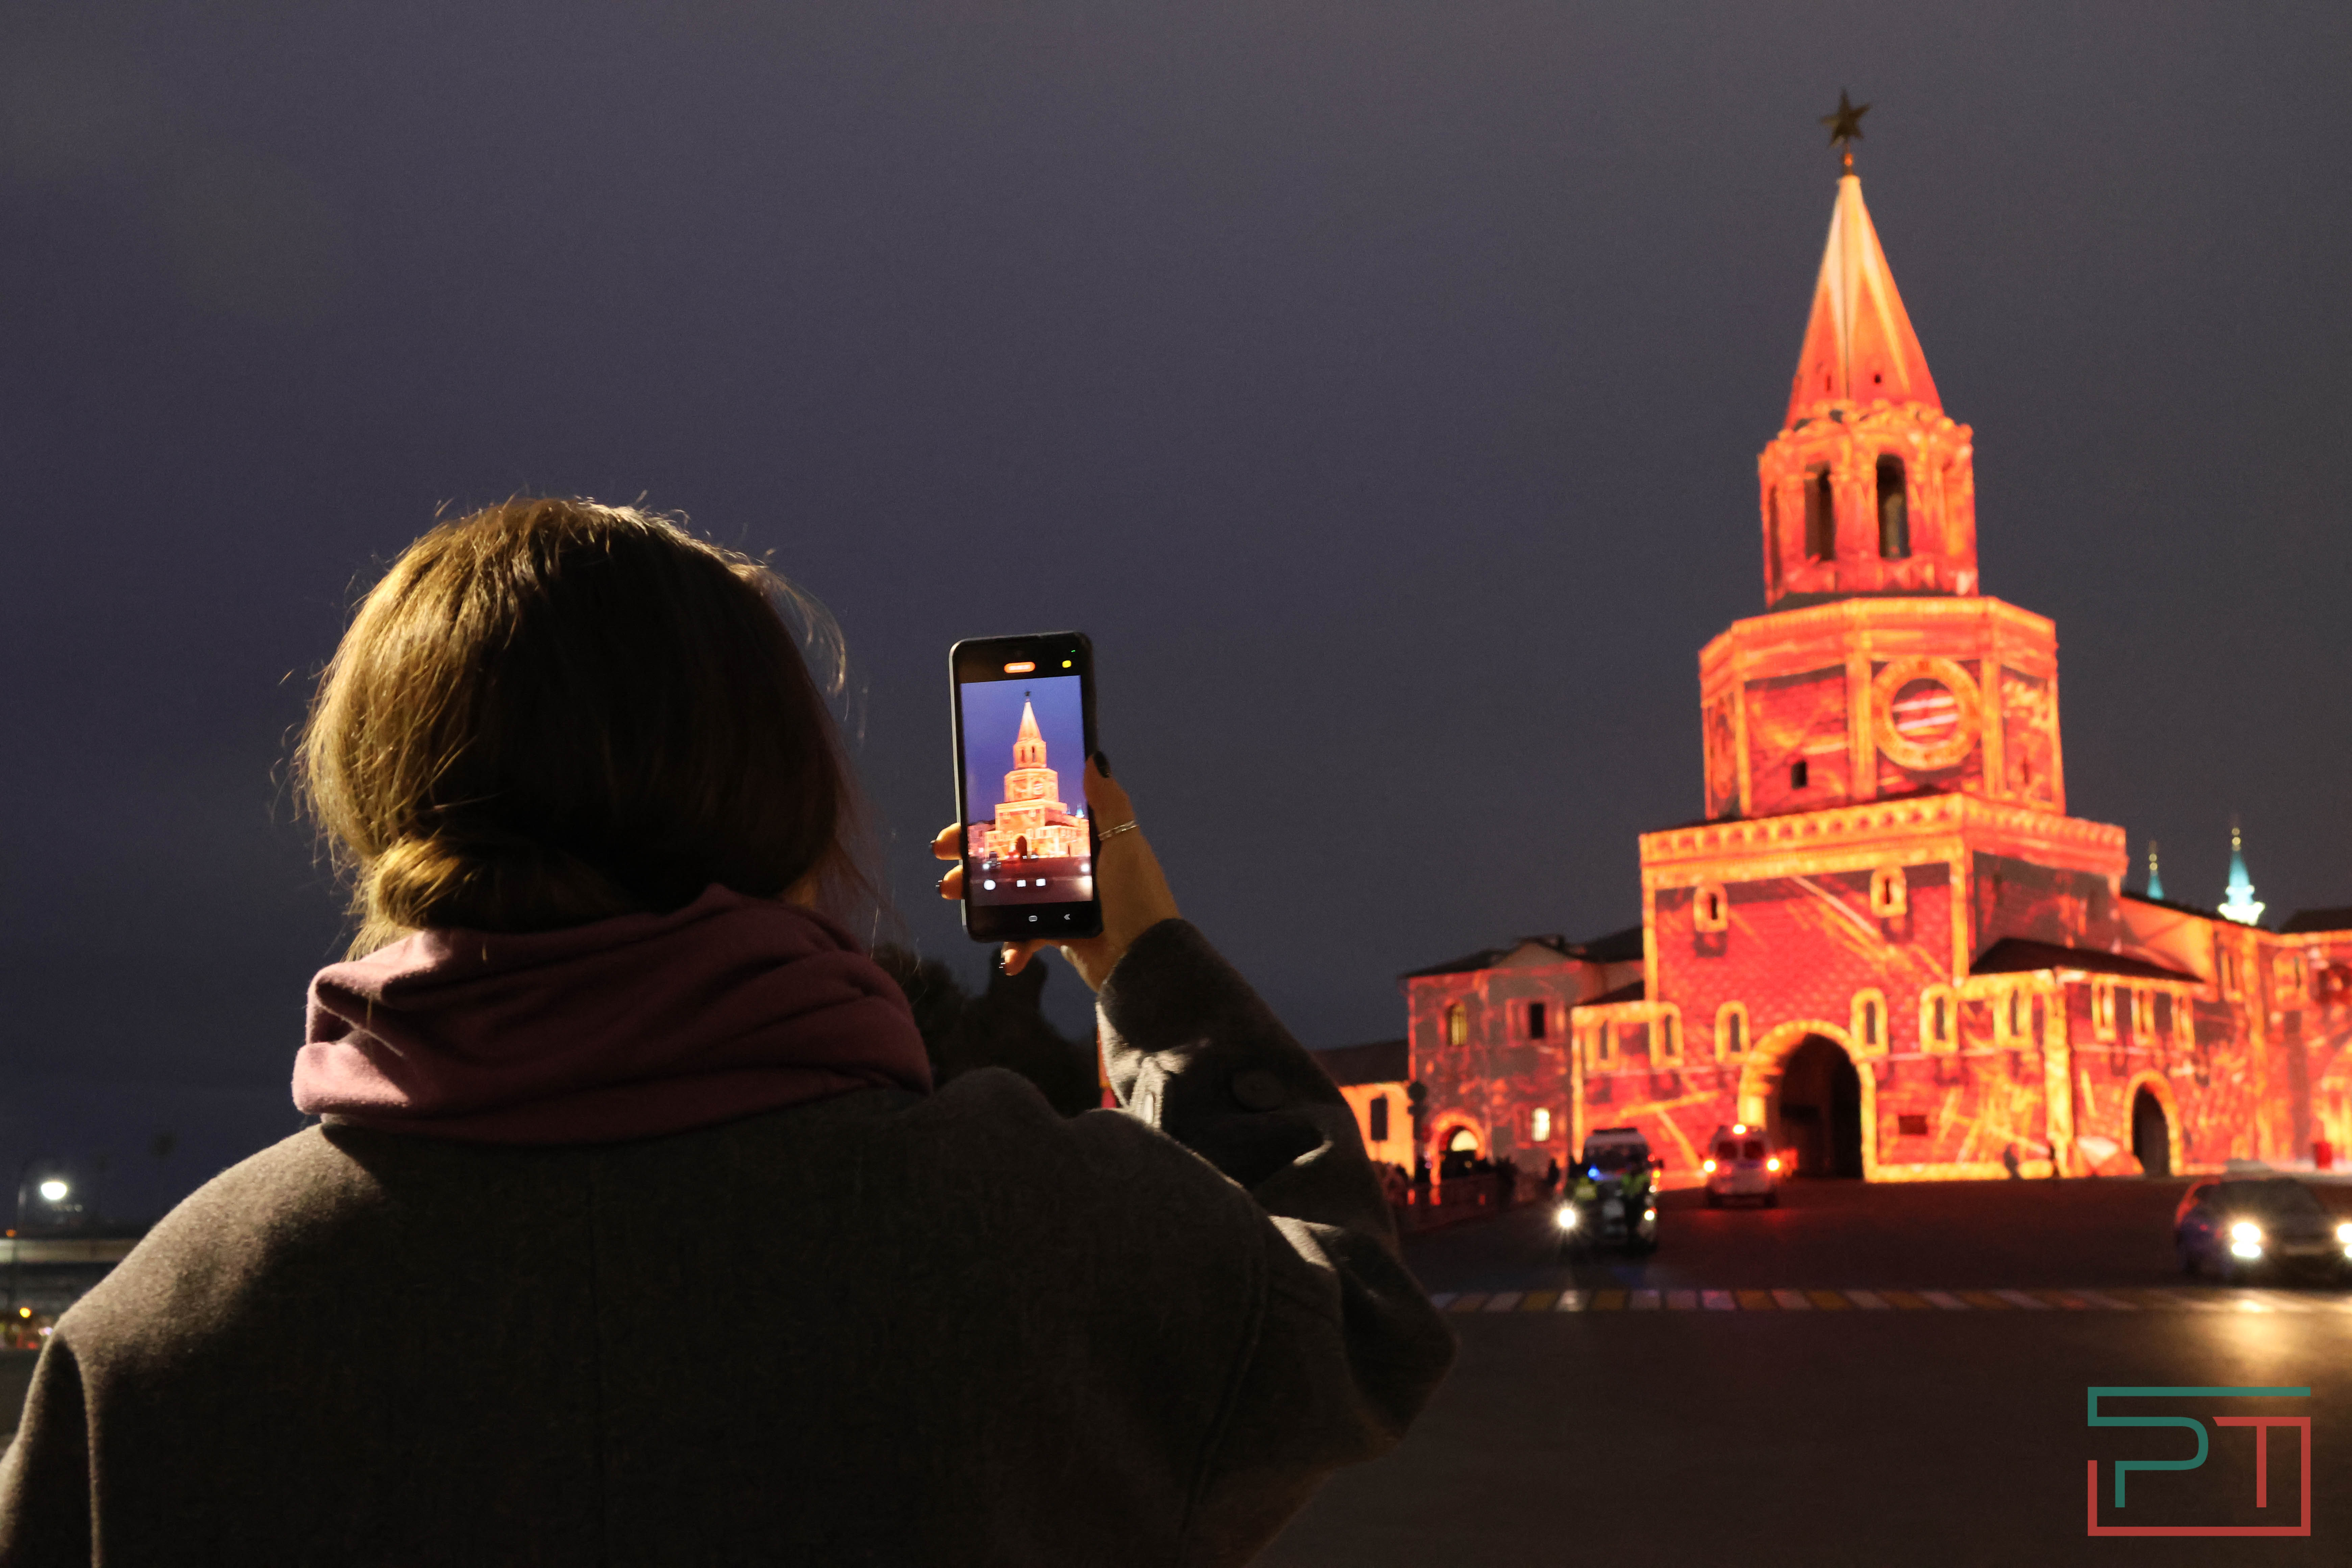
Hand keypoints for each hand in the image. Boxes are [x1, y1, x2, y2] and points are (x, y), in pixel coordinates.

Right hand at [935, 757, 1178, 990]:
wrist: (1145, 960)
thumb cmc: (1137, 897)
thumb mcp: (1125, 844)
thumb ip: (1109, 803)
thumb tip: (1094, 758)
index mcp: (1084, 841)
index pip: (1031, 820)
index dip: (996, 819)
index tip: (965, 819)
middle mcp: (1071, 867)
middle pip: (1012, 855)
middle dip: (975, 856)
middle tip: (944, 855)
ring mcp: (1062, 900)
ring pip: (1010, 893)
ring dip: (980, 897)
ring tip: (956, 896)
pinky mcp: (1059, 932)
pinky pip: (1026, 936)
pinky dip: (1013, 946)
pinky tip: (1010, 957)